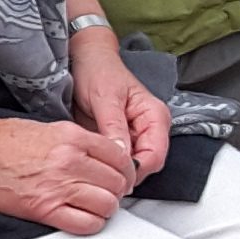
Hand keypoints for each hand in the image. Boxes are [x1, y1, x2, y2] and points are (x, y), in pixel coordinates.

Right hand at [0, 114, 134, 235]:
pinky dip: (91, 224)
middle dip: (116, 191)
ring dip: (105, 209)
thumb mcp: (48, 128)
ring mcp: (59, 186)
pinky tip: (82, 218)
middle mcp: (71, 161)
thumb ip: (78, 141)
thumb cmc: (0, 139)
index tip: (119, 177)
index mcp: (73, 137)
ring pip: (107, 205)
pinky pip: (86, 224)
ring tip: (93, 207)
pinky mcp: (44, 209)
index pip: (120, 157)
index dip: (125, 170)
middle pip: (117, 183)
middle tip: (106, 193)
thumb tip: (101, 157)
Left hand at [69, 32, 171, 180]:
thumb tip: (121, 155)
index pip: (155, 156)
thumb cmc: (98, 72)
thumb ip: (114, 127)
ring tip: (94, 168)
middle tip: (101, 176)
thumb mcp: (104, 98)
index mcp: (154, 116)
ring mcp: (135, 136)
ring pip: (132, 166)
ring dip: (115, 171)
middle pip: (146, 166)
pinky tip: (94, 163)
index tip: (114, 175)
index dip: (136, 169)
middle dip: (125, 173)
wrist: (84, 61)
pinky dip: (108, 165)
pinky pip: (118, 161)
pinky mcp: (120, 140)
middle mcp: (150, 129)